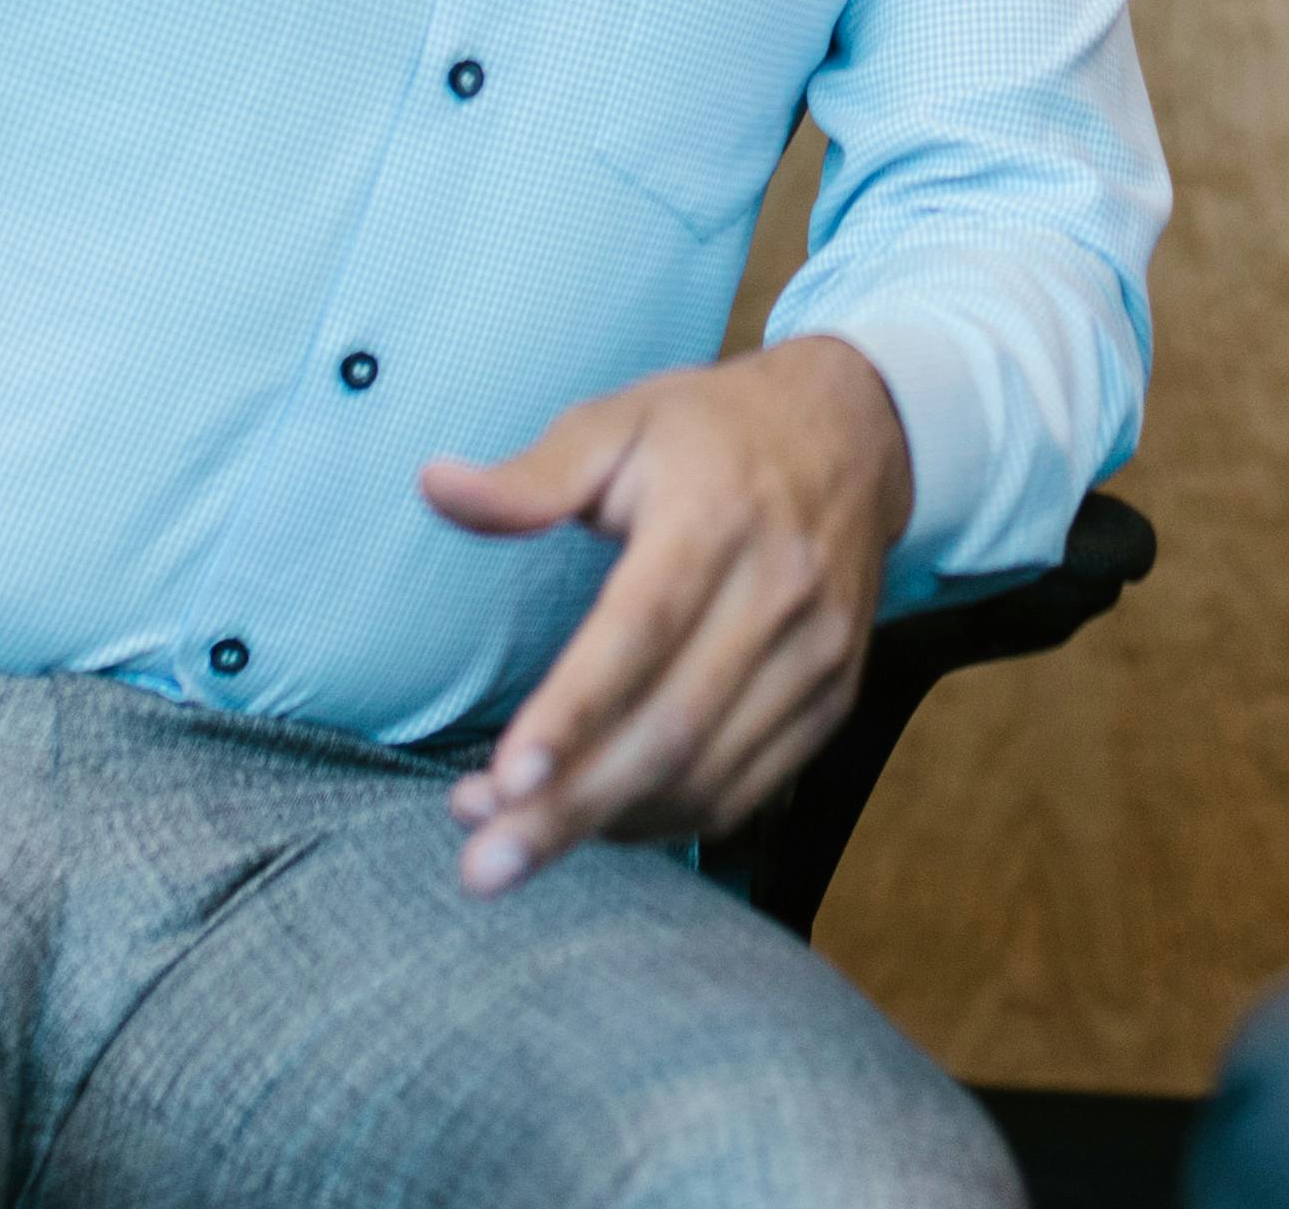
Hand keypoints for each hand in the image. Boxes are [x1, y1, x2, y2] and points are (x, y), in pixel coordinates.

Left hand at [417, 335, 912, 893]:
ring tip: (510, 841)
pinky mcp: (833, 698)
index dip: (575, 711)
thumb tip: (434, 486)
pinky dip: (665, 821)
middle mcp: (779, 590)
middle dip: (572, 808)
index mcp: (717, 512)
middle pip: (671, 725)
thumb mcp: (618, 423)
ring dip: (606, 823)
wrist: (855, 434)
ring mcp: (816, 653)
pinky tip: (595, 821)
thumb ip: (531, 475)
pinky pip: (745, 788)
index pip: (642, 628)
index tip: (504, 779)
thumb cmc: (712, 433)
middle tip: (482, 865)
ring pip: (708, 772)